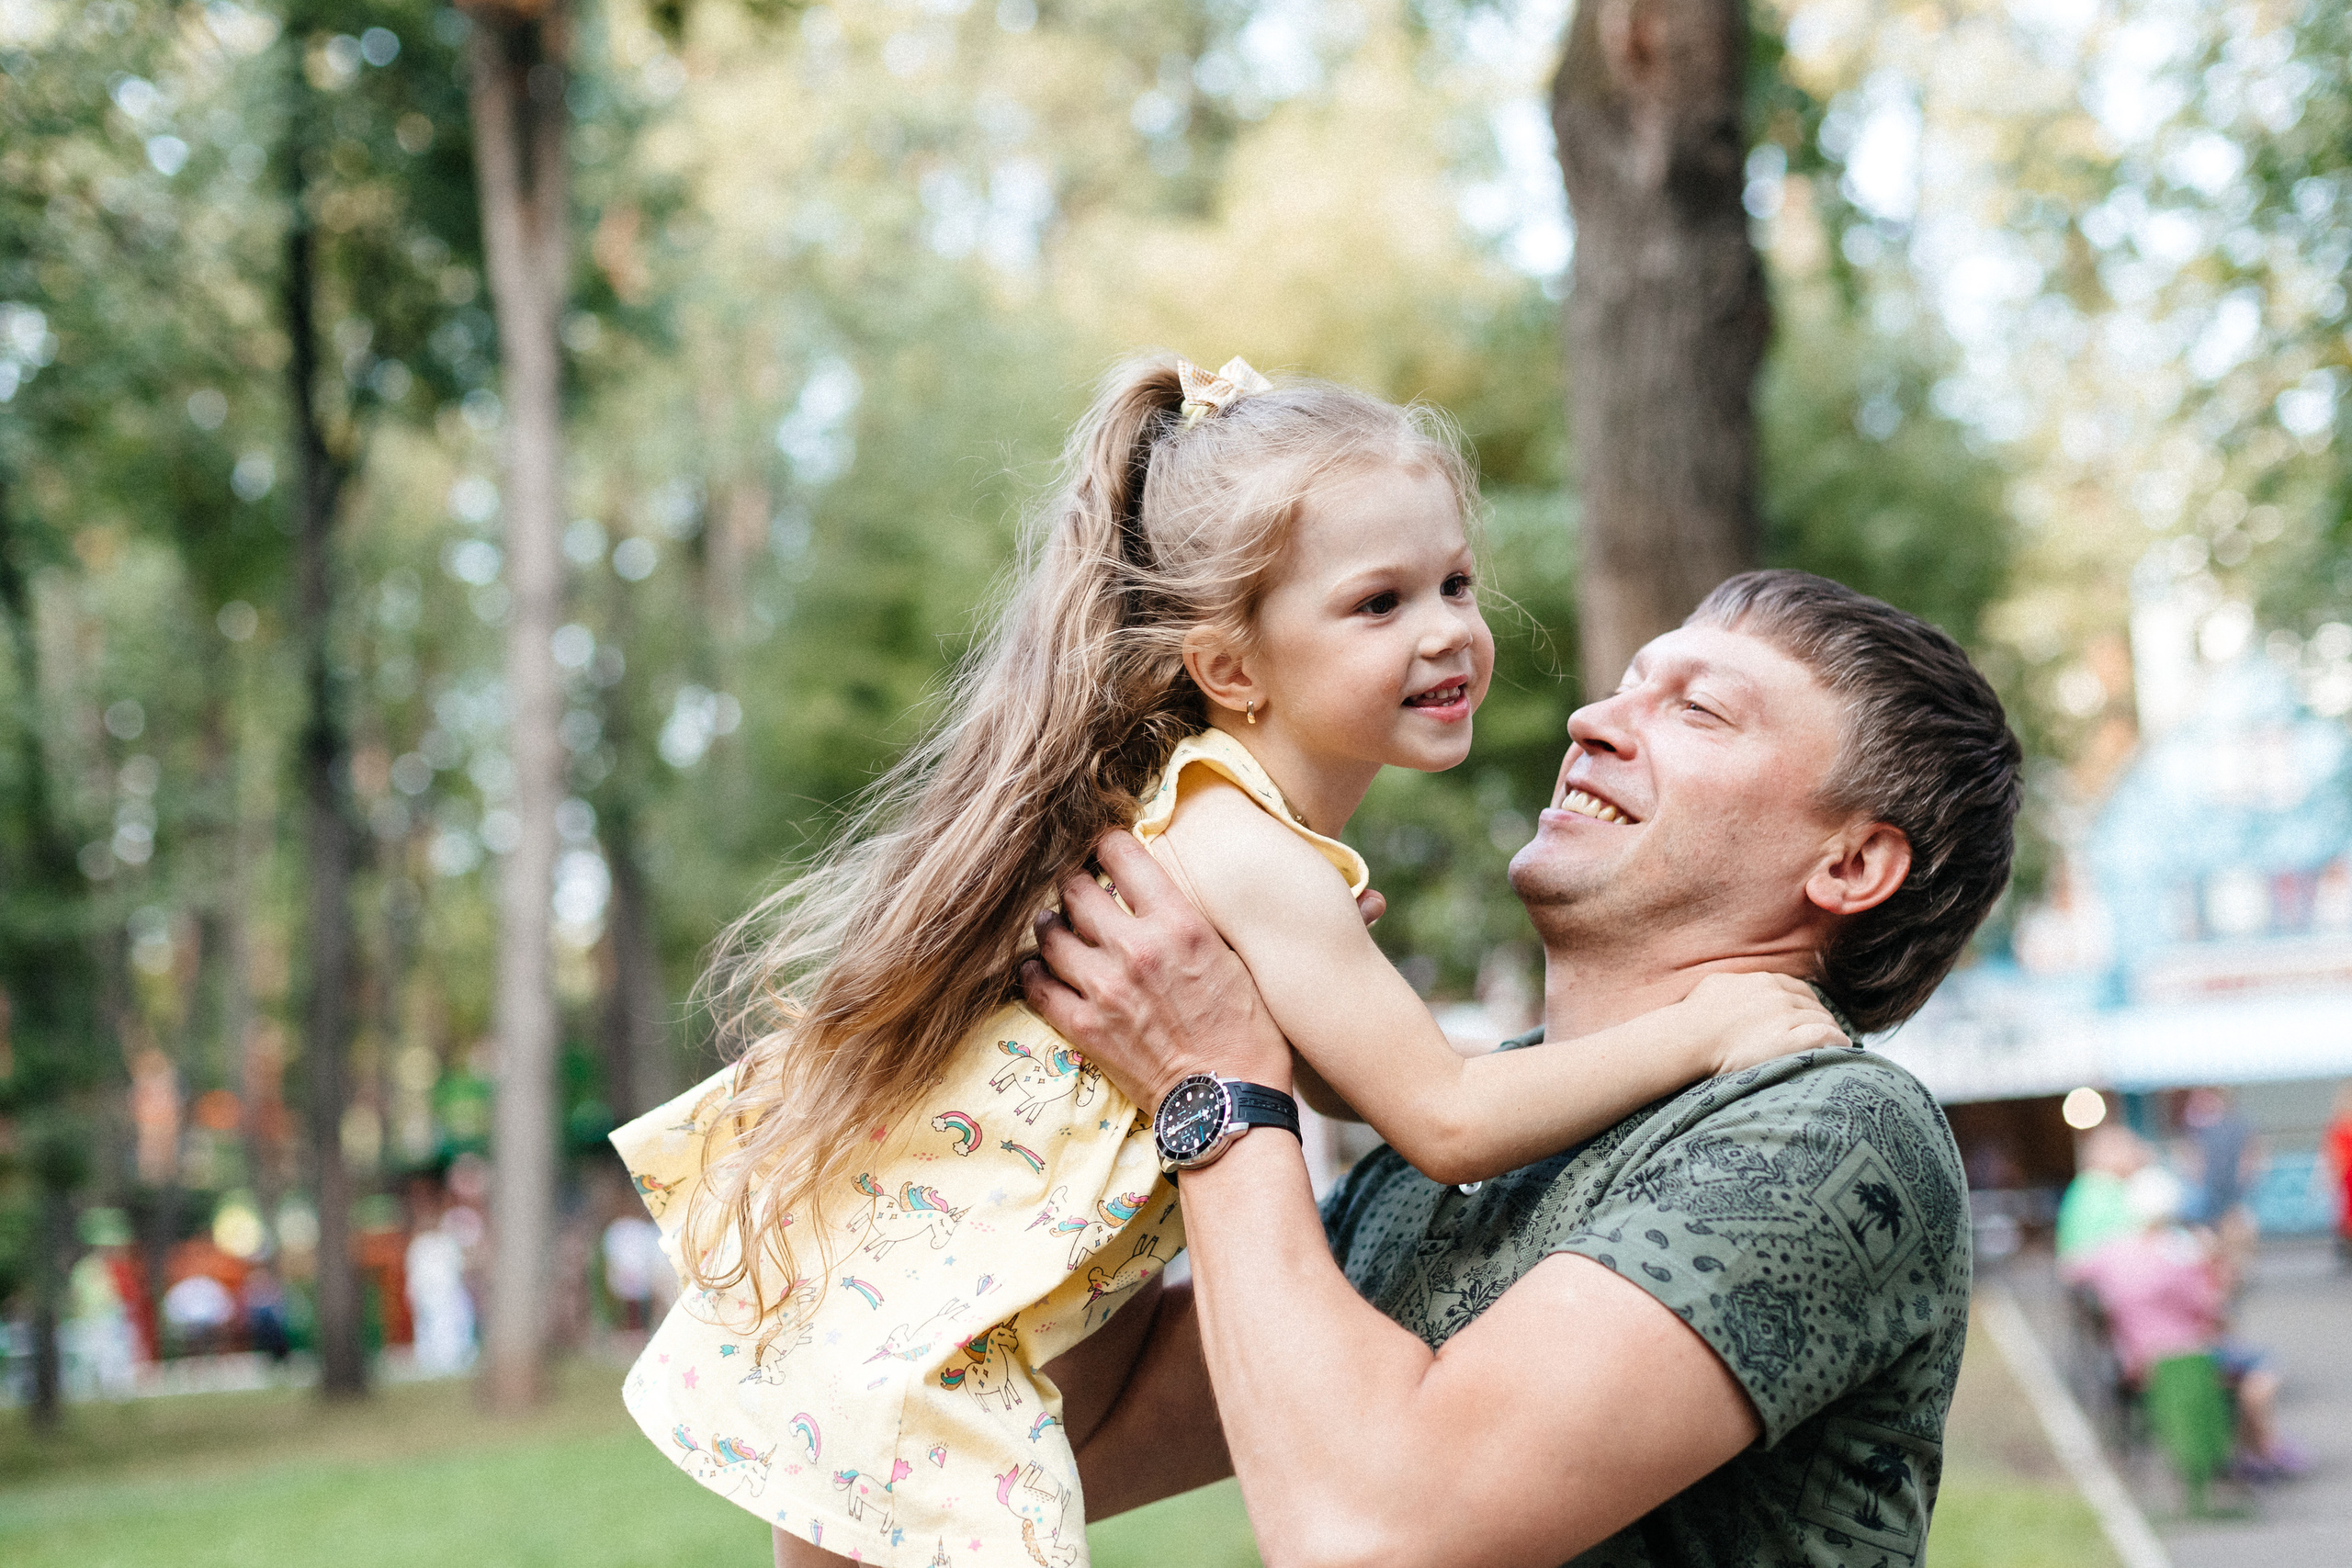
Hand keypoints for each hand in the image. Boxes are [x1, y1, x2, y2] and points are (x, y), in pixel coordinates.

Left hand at [1019, 830, 1292, 1111]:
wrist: (1228, 1102)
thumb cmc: (1245, 1032)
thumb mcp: (1232, 958)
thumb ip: (1188, 921)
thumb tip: (1157, 894)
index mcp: (1179, 924)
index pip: (1122, 854)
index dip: (1107, 845)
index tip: (1103, 850)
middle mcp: (1135, 948)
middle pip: (1075, 889)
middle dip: (1075, 884)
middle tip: (1078, 891)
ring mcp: (1104, 988)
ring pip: (1049, 934)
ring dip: (1051, 926)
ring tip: (1056, 928)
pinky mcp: (1083, 1027)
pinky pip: (1036, 986)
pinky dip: (1033, 973)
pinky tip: (1040, 969)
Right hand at [1674, 971, 1849, 1075]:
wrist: (1688, 1038)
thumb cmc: (1693, 1016)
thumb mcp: (1716, 985)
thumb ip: (1737, 984)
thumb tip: (1739, 986)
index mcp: (1762, 981)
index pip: (1798, 989)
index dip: (1806, 1004)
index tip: (1807, 1017)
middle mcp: (1778, 995)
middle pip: (1813, 1005)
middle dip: (1821, 1019)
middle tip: (1826, 1034)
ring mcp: (1785, 1017)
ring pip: (1822, 1020)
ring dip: (1831, 1031)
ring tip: (1835, 1045)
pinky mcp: (1789, 1040)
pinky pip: (1826, 1037)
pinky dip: (1838, 1042)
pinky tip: (1843, 1050)